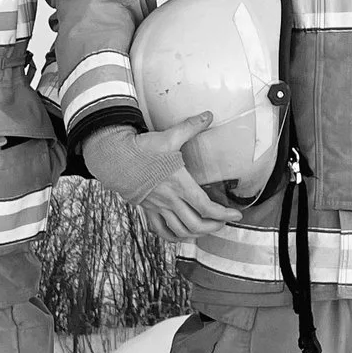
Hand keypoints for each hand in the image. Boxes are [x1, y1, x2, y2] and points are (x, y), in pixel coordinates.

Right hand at [83, 117, 244, 244]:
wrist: (115, 159)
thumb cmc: (142, 149)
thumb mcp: (169, 136)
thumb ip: (191, 127)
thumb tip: (208, 115)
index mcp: (179, 184)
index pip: (206, 207)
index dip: (223, 215)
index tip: (236, 215)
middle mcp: (170, 200)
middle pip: (195, 224)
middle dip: (213, 227)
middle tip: (223, 223)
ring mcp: (157, 207)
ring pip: (179, 231)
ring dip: (196, 234)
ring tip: (206, 229)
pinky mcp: (147, 209)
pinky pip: (160, 231)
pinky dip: (173, 237)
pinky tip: (181, 234)